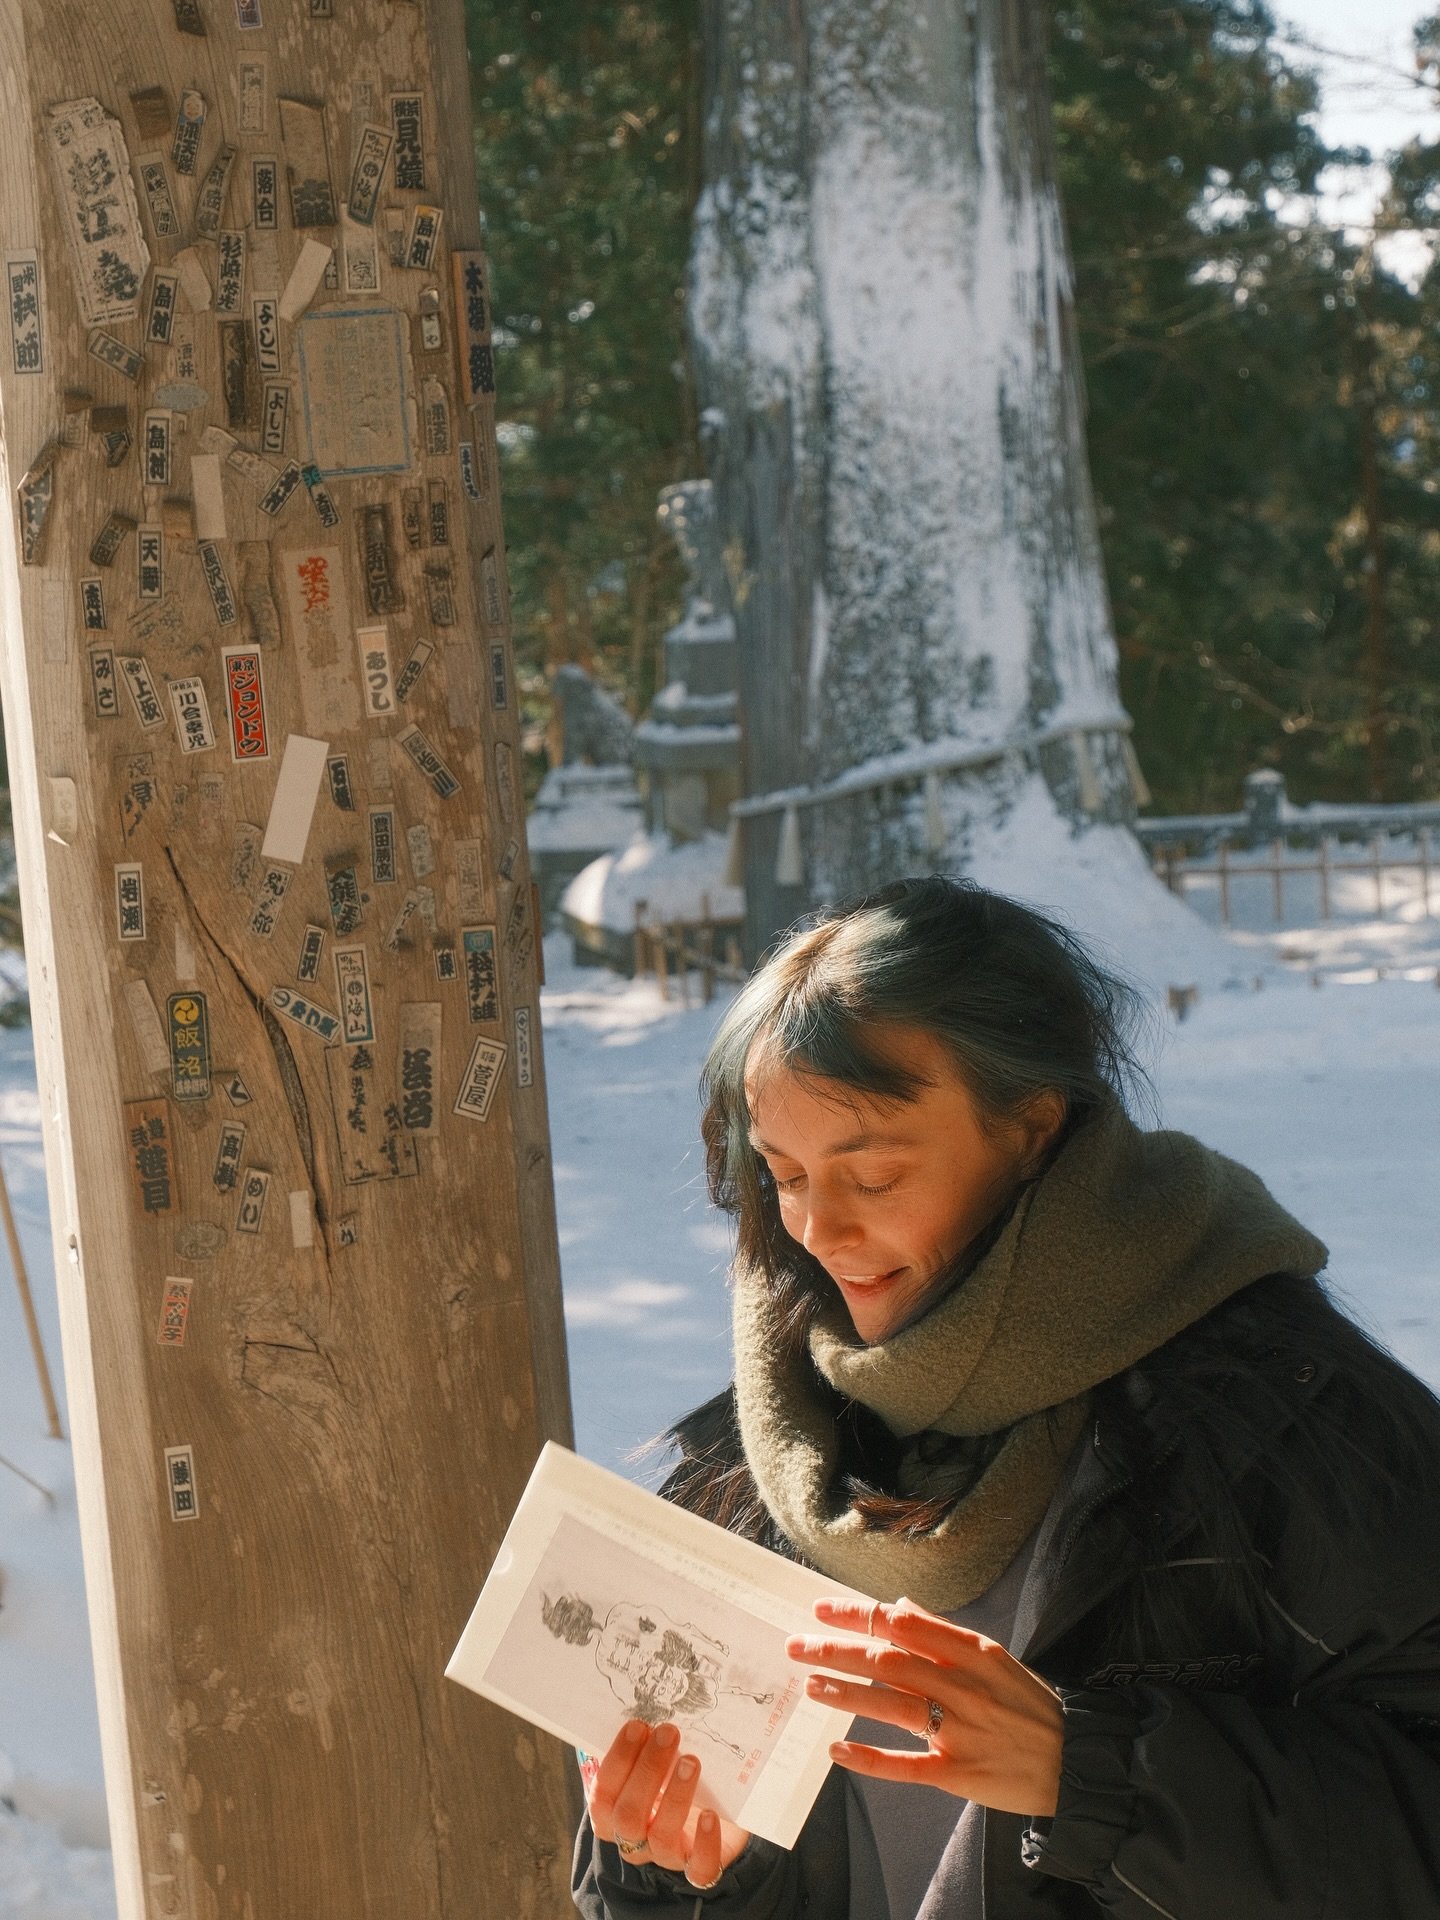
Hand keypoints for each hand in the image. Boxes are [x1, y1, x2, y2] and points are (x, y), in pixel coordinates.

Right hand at [585, 1719, 751, 1888]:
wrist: (713, 1818)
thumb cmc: (671, 1782)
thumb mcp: (654, 1764)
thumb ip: (643, 1747)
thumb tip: (647, 1709)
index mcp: (614, 1813)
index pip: (604, 1793)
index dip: (618, 1760)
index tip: (638, 1725)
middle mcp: (634, 1839)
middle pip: (628, 1815)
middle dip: (647, 1771)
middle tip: (668, 1733)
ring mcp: (666, 1855)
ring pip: (660, 1838)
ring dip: (674, 1797)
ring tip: (691, 1762)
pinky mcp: (699, 1867)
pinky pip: (699, 1868)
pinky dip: (704, 1843)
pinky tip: (710, 1816)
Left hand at [786, 1596, 1063, 1817]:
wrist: (1076, 1762)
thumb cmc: (1031, 1705)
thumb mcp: (995, 1657)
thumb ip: (943, 1632)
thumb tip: (898, 1605)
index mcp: (973, 1651)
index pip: (904, 1624)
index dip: (859, 1615)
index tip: (822, 1609)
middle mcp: (964, 1686)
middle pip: (890, 1660)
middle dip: (839, 1650)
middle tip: (798, 1644)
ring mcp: (960, 1730)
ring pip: (892, 1705)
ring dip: (846, 1693)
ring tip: (810, 1684)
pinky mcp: (958, 1773)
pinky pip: (906, 1764)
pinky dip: (869, 1758)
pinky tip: (837, 1750)